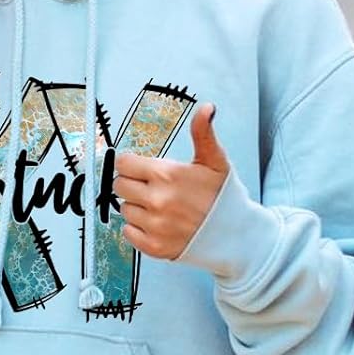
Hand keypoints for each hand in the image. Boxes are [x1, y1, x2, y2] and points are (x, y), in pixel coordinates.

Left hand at [112, 102, 228, 258]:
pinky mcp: (153, 246)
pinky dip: (138, 228)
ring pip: (124, 208)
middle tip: (151, 187)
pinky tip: (157, 222)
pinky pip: (128, 232)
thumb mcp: (215, 161)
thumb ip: (203, 133)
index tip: (141, 168)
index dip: (131, 164)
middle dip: (132, 183)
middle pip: (119, 185)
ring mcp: (155, 225)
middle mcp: (158, 200)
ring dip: (136, 206)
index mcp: (168, 175)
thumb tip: (206, 108)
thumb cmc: (224, 197)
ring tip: (159, 206)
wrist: (234, 235)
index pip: (124, 163)